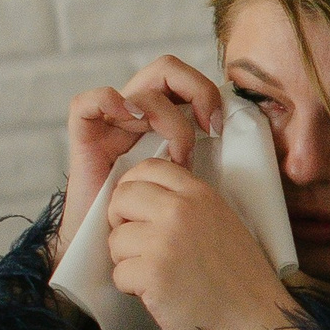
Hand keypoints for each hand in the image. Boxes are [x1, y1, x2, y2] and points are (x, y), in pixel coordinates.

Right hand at [61, 55, 224, 258]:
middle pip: (166, 70)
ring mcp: (110, 127)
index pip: (185, 82)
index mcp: (162, 124)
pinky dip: (109, 101)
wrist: (112, 258)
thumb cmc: (159, 228)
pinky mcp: (84, 140)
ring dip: (167, 118)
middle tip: (208, 127)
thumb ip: (212, 158)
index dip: (207, 92)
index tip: (220, 127)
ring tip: (175, 157)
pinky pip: (87, 103)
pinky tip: (131, 121)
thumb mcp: (193, 186)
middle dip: (194, 90)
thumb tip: (246, 135)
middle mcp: (136, 119)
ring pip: (141, 88)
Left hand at [105, 158, 298, 329]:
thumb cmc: (241, 280)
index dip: (132, 187)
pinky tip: (157, 293)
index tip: (135, 208)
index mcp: (200, 195)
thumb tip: (147, 199)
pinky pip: (119, 273)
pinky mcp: (152, 273)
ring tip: (154, 274)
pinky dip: (132, 288)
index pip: (148, 168)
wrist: (255, 321)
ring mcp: (164, 241)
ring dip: (127, 260)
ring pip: (116, 239)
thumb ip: (190, 206)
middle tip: (134, 244)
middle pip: (122, 197)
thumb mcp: (223, 223)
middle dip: (120, 221)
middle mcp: (180, 211)